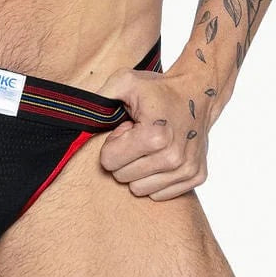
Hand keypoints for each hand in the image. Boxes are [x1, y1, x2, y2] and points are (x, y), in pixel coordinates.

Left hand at [98, 67, 211, 200]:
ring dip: (139, 171)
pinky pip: (159, 194)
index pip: (109, 162)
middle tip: (139, 138)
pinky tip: (163, 157)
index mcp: (154, 136)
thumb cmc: (159, 90)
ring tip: (151, 147)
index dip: (113, 144)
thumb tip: (76, 111)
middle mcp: (172, 157)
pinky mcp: (196, 177)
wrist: (199, 92)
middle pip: (122, 178)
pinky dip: (157, 179)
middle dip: (125, 158)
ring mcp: (186, 169)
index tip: (127, 130)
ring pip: (139, 190)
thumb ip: (100, 96)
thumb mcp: (125, 82)